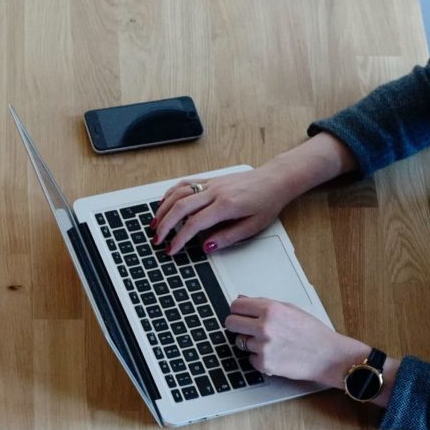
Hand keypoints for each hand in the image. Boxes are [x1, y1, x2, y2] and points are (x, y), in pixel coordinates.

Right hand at [151, 166, 291, 257]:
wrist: (275, 179)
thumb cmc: (267, 202)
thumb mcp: (253, 226)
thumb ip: (228, 237)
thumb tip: (207, 246)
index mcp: (226, 205)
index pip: (195, 223)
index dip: (180, 239)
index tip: (172, 250)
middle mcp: (216, 192)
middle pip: (180, 207)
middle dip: (165, 225)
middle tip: (157, 239)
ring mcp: (211, 183)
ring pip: (179, 193)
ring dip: (164, 209)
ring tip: (155, 224)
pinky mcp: (210, 179)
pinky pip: (185, 183)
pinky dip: (171, 193)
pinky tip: (164, 203)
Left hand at [224, 296, 368, 390]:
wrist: (327, 356)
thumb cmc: (312, 332)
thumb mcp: (290, 309)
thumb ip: (264, 303)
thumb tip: (242, 299)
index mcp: (271, 309)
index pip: (236, 306)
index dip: (237, 310)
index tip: (240, 314)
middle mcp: (264, 327)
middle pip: (230, 323)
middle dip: (237, 325)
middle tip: (247, 329)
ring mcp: (263, 346)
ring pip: (241, 342)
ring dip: (252, 343)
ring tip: (272, 343)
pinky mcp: (264, 364)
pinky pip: (251, 359)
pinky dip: (259, 358)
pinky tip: (276, 354)